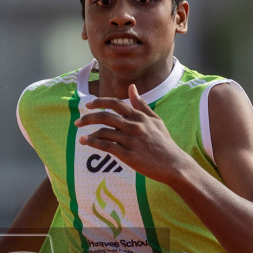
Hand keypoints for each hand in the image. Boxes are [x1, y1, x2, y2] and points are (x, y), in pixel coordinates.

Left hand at [75, 84, 191, 184]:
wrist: (174, 164)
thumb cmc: (164, 143)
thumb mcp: (156, 120)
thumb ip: (141, 104)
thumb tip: (132, 87)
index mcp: (139, 116)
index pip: (115, 103)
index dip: (99, 102)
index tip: (87, 105)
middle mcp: (134, 126)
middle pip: (105, 116)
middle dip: (88, 118)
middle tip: (78, 121)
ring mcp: (131, 140)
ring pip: (104, 131)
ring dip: (89, 133)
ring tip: (81, 136)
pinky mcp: (128, 155)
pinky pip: (106, 146)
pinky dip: (93, 143)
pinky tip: (85, 142)